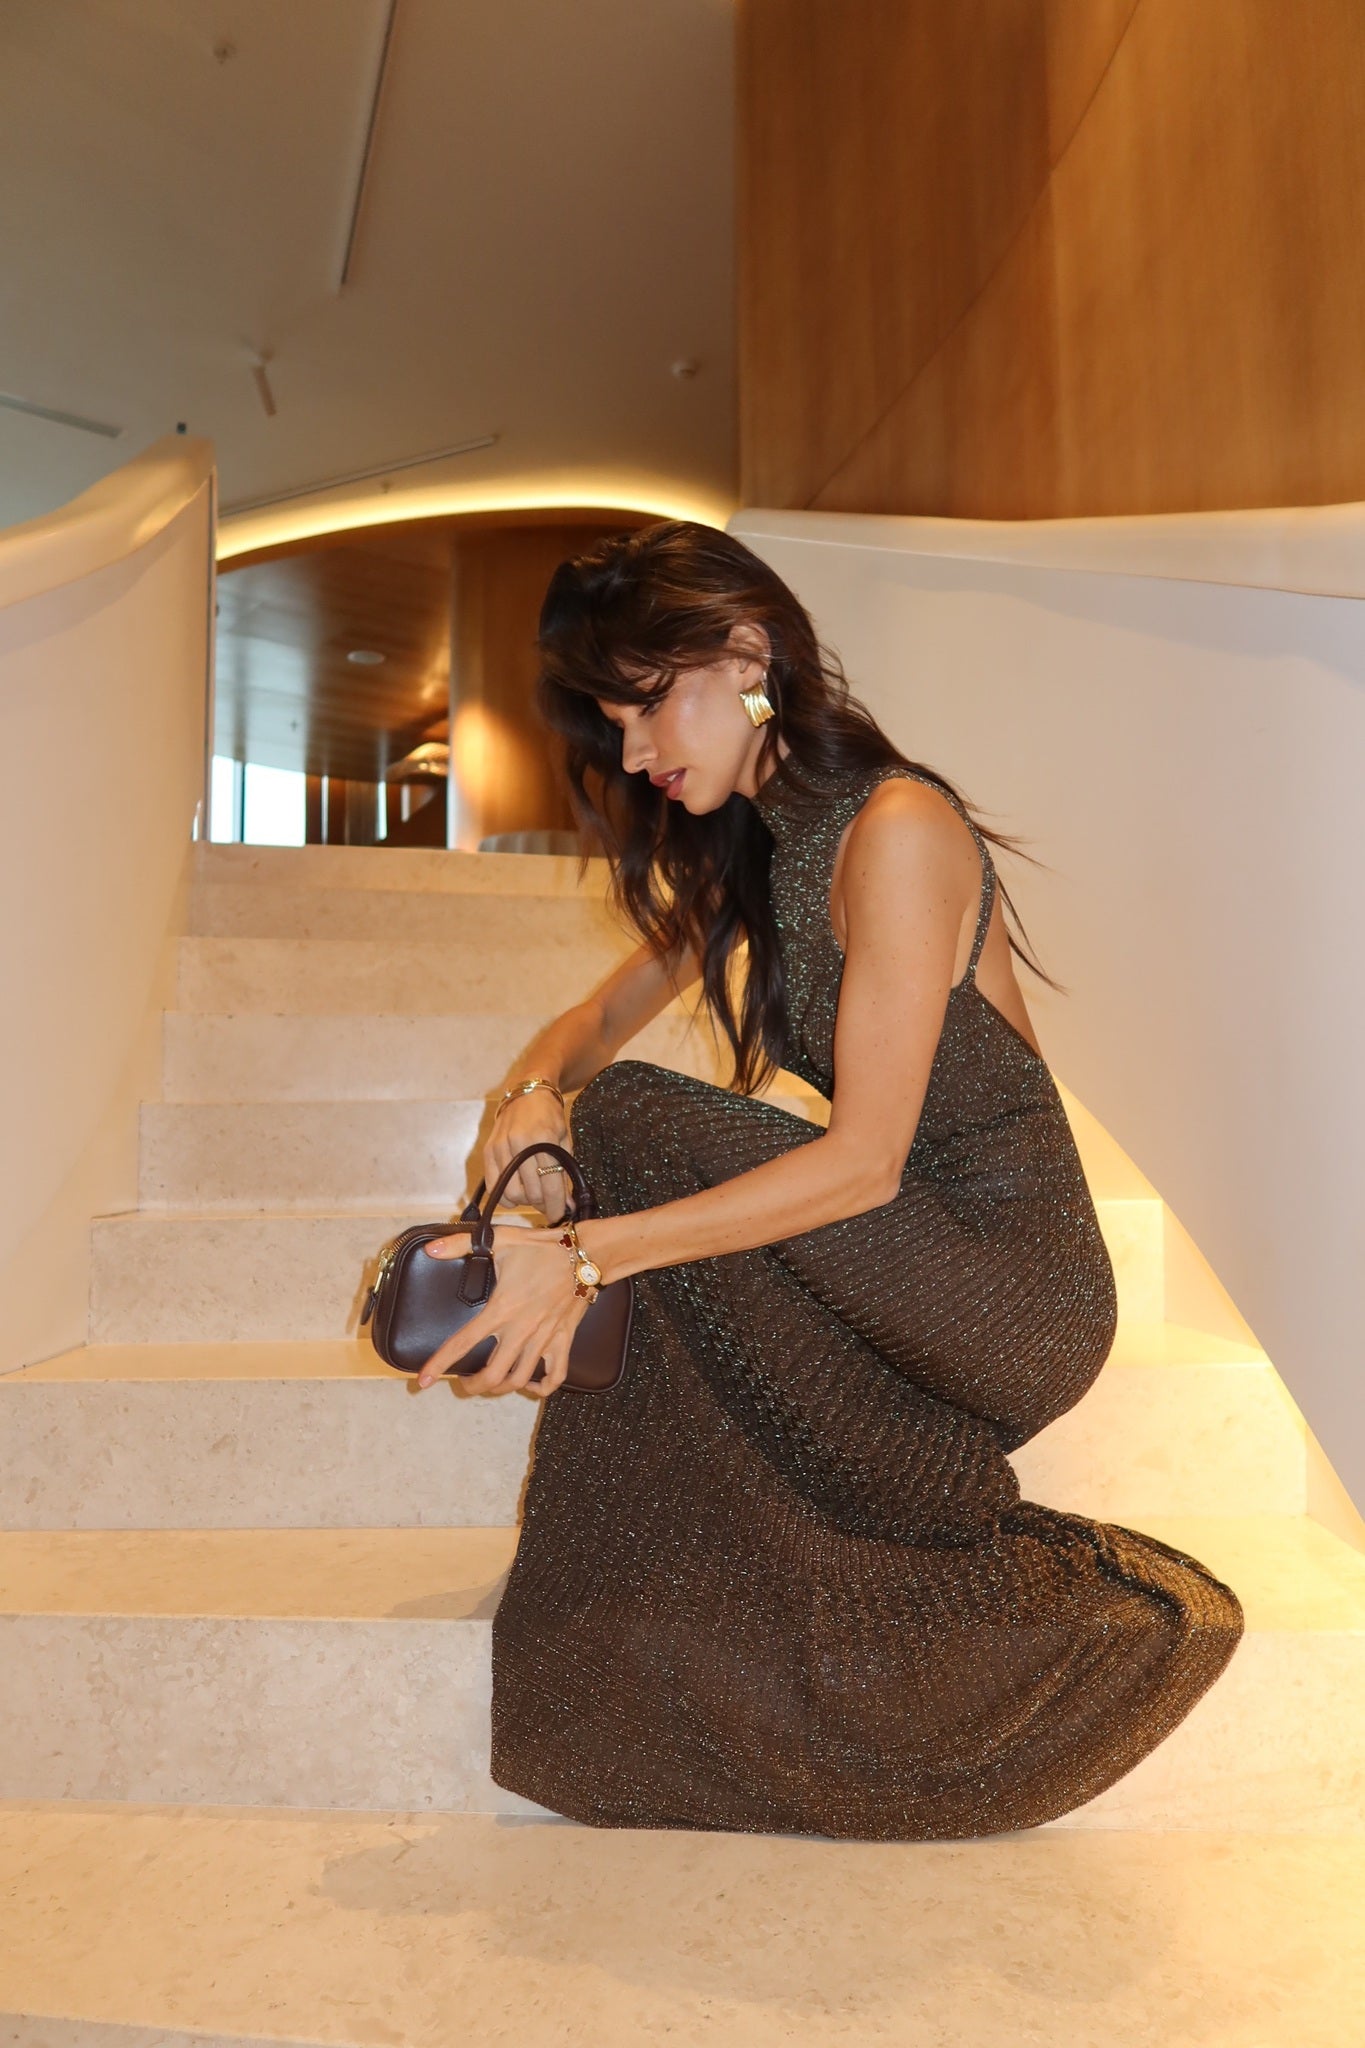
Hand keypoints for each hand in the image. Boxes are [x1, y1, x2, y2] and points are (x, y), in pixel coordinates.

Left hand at [412, 1223, 585, 1396]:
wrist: (585, 1255)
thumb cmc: (541, 1248)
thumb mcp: (500, 1239)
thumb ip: (459, 1243)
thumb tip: (430, 1250)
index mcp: (501, 1309)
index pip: (463, 1343)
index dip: (440, 1364)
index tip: (423, 1381)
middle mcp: (520, 1330)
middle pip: (493, 1376)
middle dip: (473, 1385)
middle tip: (463, 1381)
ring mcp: (543, 1339)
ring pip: (519, 1380)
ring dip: (501, 1388)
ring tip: (490, 1383)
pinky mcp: (563, 1341)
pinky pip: (555, 1376)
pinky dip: (541, 1387)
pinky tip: (529, 1383)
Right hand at [484, 1090, 572, 1218]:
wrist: (528, 1093)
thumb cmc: (550, 1117)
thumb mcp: (564, 1141)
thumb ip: (565, 1173)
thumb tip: (567, 1205)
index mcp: (543, 1139)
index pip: (550, 1185)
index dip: (557, 1206)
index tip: (561, 1215)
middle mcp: (519, 1144)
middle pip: (531, 1193)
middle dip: (544, 1205)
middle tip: (551, 1204)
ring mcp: (501, 1147)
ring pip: (511, 1193)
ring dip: (525, 1201)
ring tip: (534, 1195)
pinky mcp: (488, 1150)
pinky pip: (493, 1186)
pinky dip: (506, 1196)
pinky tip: (517, 1192)